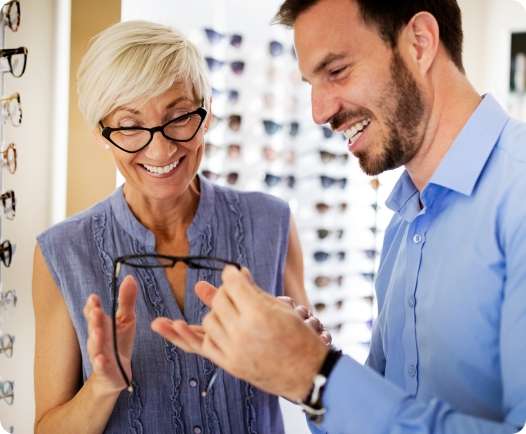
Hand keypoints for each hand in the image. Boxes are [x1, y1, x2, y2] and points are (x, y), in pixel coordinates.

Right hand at [83, 275, 137, 394]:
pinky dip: (100, 363)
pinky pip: (102, 367)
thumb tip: (130, 277)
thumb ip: (127, 300)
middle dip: (94, 319)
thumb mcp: (126, 320)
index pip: (93, 314)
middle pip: (94, 328)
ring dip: (95, 339)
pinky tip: (101, 359)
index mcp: (101, 325)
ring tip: (97, 331)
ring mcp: (100, 355)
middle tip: (95, 310)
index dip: (92, 306)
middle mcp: (98, 339)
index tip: (94, 298)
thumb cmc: (119, 344)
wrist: (116, 375)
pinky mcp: (106, 371)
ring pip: (95, 347)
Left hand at [151, 267, 327, 400]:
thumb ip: (254, 291)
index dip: (231, 274)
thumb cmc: (298, 337)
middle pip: (219, 301)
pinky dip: (197, 334)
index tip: (232, 271)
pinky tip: (181, 325)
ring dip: (215, 311)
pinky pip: (203, 345)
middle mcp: (242, 332)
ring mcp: (233, 351)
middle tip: (233, 289)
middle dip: (225, 292)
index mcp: (259, 313)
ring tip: (227, 309)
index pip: (233, 284)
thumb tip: (236, 272)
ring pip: (208, 321)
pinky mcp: (228, 365)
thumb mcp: (280, 308)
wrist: (306, 373)